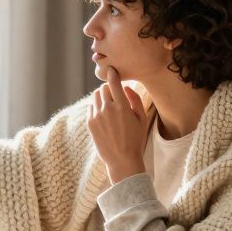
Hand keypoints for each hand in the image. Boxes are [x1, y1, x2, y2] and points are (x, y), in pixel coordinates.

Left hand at [86, 66, 148, 183]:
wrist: (122, 160)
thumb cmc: (136, 139)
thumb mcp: (142, 118)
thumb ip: (135, 99)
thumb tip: (126, 87)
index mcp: (121, 106)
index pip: (113, 82)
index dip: (112, 74)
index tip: (112, 70)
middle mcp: (107, 109)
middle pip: (103, 88)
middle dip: (109, 88)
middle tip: (115, 94)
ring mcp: (96, 116)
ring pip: (95, 97)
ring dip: (102, 97)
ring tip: (110, 105)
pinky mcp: (90, 123)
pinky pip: (91, 107)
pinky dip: (97, 107)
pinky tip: (105, 115)